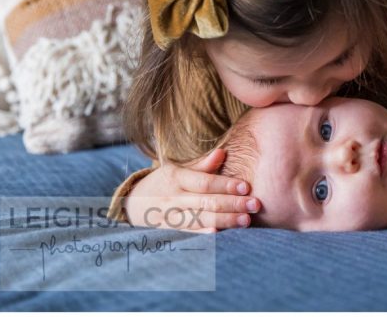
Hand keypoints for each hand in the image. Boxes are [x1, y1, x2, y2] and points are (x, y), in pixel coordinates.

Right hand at [123, 147, 261, 232]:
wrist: (132, 204)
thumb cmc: (163, 183)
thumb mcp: (178, 169)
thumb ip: (202, 165)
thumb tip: (223, 152)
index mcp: (177, 178)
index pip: (205, 182)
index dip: (226, 184)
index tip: (246, 187)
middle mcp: (173, 198)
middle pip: (206, 201)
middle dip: (232, 203)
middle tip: (255, 204)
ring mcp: (169, 217)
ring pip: (200, 219)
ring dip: (225, 220)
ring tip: (245, 221)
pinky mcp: (168, 232)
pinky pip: (187, 234)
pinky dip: (202, 234)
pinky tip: (218, 234)